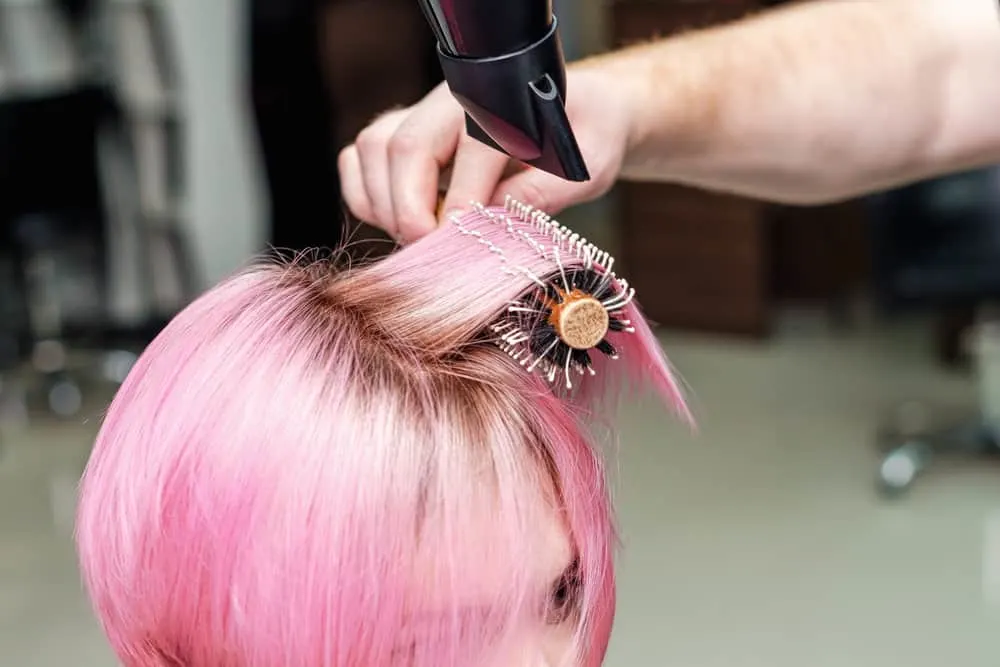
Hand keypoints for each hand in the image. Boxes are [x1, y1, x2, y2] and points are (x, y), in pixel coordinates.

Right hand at [338, 64, 638, 242]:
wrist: (576, 110)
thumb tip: (496, 223)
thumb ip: (546, 192)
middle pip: (404, 145)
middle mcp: (452, 98)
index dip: (462, 203)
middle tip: (432, 256)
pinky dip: (366, 197)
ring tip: (421, 242)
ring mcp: (420, 112)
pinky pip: (359, 160)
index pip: (470, 148)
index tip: (461, 247)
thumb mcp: (587, 166)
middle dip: (410, 210)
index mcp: (504, 99)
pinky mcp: (401, 133)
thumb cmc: (585, 136)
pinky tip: (398, 223)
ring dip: (384, 205)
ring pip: (373, 150)